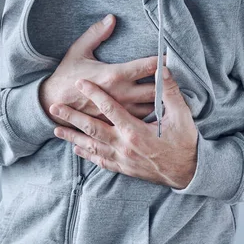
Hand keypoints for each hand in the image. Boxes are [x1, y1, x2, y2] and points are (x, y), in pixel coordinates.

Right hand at [39, 14, 165, 127]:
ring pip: (152, 107)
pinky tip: (162, 109)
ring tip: (176, 92)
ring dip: (165, 100)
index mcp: (114, 75)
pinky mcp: (117, 121)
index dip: (163, 60)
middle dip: (170, 82)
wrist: (52, 104)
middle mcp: (121, 94)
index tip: (174, 55)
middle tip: (181, 74)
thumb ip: (96, 33)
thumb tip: (111, 18)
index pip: (146, 66)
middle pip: (156, 89)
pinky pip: (141, 118)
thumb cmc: (66, 75)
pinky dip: (154, 113)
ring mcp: (120, 110)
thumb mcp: (78, 50)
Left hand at [48, 65, 198, 189]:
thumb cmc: (185, 143)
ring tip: (55, 129)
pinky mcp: (124, 168)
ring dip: (72, 137)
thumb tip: (162, 70)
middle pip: (92, 128)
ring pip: (91, 146)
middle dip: (72, 117)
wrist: (188, 174)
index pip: (110, 108)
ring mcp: (122, 159)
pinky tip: (76, 150)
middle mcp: (124, 146)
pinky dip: (86, 155)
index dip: (94, 93)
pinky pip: (100, 161)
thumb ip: (170, 92)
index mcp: (135, 131)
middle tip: (54, 107)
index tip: (80, 82)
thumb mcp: (182, 116)